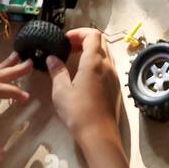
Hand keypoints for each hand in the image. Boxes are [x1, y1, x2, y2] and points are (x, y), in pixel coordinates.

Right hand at [46, 28, 123, 148]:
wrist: (99, 135)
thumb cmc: (78, 112)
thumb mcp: (61, 91)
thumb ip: (57, 71)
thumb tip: (52, 58)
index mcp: (94, 62)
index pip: (92, 34)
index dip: (79, 32)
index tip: (65, 40)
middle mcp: (108, 65)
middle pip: (101, 42)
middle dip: (85, 40)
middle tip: (69, 48)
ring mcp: (114, 76)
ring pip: (106, 54)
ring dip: (92, 51)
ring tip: (75, 59)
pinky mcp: (116, 87)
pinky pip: (108, 66)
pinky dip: (97, 62)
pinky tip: (85, 74)